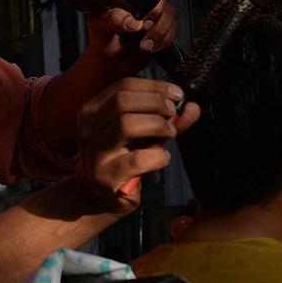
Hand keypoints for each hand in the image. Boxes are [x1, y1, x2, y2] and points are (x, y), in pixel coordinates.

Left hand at [63, 0, 176, 77]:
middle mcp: (143, 2)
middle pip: (162, 2)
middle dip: (156, 21)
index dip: (149, 4)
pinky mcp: (162, 29)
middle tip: (144, 31)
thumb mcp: (100, 26)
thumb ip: (114, 19)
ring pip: (170, 16)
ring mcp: (154, 15)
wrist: (109, 60)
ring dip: (160, 33)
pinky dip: (164, 41)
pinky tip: (150, 48)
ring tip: (144, 46)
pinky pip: (173, 31)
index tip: (143, 20)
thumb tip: (133, 21)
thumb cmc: (102, 37)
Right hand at [74, 77, 200, 212]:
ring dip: (157, 126)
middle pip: (123, 101)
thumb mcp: (141, 133)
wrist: (98, 196)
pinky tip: (162, 158)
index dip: (154, 87)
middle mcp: (89, 128)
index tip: (176, 94)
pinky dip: (158, 156)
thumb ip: (166, 119)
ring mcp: (95, 152)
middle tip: (173, 113)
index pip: (123, 86)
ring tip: (170, 133)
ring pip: (127, 125)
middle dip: (156, 103)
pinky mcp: (106, 176)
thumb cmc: (121, 158)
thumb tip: (192, 108)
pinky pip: (138, 159)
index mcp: (93, 110)